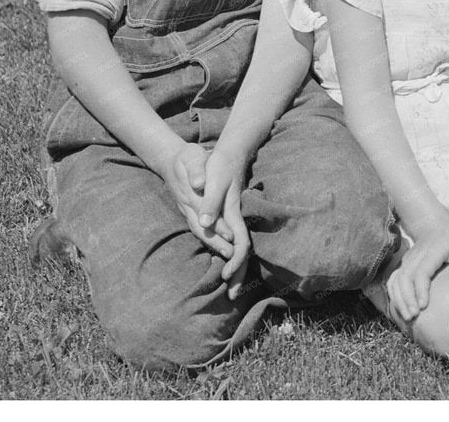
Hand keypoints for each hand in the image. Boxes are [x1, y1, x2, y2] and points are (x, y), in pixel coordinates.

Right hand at [157, 141, 237, 260]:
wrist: (171, 160)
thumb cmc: (187, 157)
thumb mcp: (192, 157)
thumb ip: (196, 170)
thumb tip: (199, 184)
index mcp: (190, 194)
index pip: (206, 214)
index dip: (218, 225)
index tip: (231, 236)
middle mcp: (187, 206)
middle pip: (202, 228)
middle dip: (217, 242)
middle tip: (232, 254)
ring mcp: (186, 211)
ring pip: (199, 231)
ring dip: (213, 244)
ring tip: (230, 255)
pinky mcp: (188, 212)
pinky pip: (197, 229)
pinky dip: (208, 239)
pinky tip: (220, 247)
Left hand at [200, 147, 252, 298]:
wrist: (232, 152)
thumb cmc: (221, 166)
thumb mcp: (214, 180)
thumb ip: (211, 203)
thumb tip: (206, 224)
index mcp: (232, 214)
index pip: (240, 243)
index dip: (235, 261)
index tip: (227, 277)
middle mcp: (235, 219)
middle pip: (242, 251)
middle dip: (239, 274)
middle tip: (232, 296)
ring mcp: (234, 219)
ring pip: (239, 248)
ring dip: (237, 269)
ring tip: (231, 287)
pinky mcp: (230, 217)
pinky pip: (235, 241)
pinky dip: (233, 256)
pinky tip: (228, 265)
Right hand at [387, 224, 448, 321]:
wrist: (432, 228)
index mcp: (430, 253)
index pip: (421, 272)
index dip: (420, 290)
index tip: (423, 306)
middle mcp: (414, 257)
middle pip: (405, 279)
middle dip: (407, 299)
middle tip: (413, 316)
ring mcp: (406, 262)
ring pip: (396, 281)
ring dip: (399, 300)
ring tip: (407, 317)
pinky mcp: (401, 266)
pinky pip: (392, 282)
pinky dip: (393, 296)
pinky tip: (399, 309)